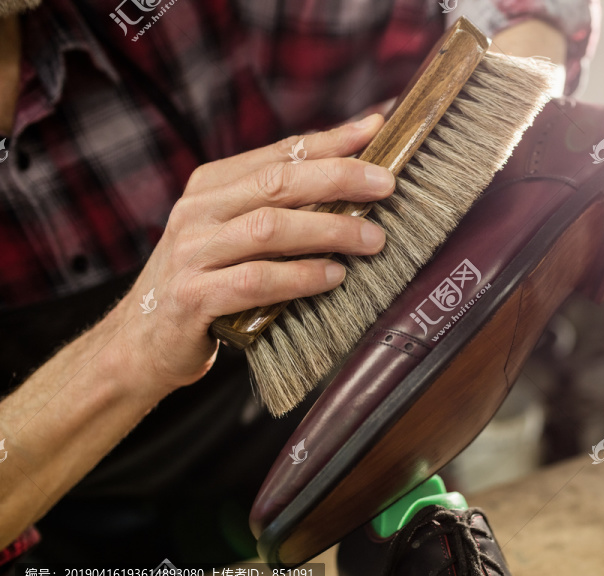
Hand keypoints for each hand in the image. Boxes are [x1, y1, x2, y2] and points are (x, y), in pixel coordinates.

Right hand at [114, 114, 393, 393]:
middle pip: (277, 181)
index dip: (330, 140)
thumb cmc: (205, 283)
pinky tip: (334, 276)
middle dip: (338, 177)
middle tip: (386, 185)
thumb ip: (277, 209)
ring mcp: (191, 253)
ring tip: (373, 238)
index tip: (375, 131)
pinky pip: (256, 281)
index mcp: (210, 186)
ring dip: (329, 230)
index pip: (278, 153)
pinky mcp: (193, 298)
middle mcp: (198, 212)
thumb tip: (352, 181)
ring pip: (270, 228)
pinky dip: (301, 277)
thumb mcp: (232, 235)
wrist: (142, 342)